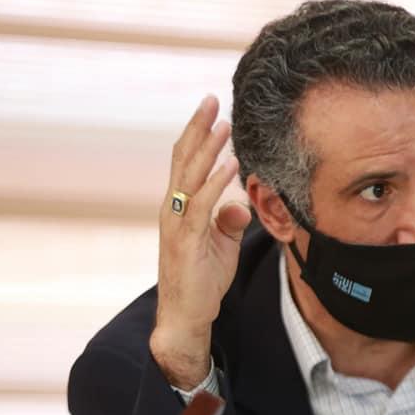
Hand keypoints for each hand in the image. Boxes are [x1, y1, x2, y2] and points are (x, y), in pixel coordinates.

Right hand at [150, 96, 251, 389]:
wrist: (185, 316)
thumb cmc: (203, 279)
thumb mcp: (222, 244)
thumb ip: (229, 221)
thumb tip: (241, 204)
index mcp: (179, 207)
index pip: (186, 161)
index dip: (197, 133)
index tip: (212, 108)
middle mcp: (173, 209)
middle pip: (184, 159)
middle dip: (199, 128)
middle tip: (212, 99)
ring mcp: (176, 224)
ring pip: (190, 178)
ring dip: (208, 149)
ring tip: (223, 124)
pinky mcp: (186, 242)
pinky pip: (201, 207)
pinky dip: (216, 184)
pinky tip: (230, 165)